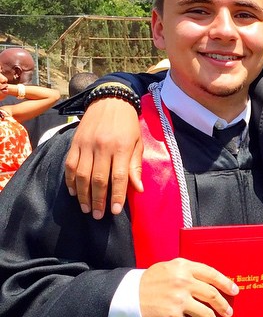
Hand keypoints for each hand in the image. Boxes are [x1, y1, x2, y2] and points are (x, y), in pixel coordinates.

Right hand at [65, 98, 142, 218]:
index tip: (115, 211)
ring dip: (83, 194)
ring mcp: (86, 145)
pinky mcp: (75, 143)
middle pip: (98, 179)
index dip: (117, 196)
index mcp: (121, 148)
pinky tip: (74, 192)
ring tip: (86, 208)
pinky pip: (70, 165)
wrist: (110, 100)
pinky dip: (70, 180)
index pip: (119, 177)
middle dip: (98, 200)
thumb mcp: (137, 143)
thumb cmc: (128, 124)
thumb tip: (138, 189)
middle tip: (98, 215)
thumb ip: (135, 166)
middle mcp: (102, 147)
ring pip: (81, 174)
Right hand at [140, 258, 239, 316]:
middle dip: (223, 305)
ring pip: (205, 313)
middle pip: (212, 294)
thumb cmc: (149, 281)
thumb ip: (187, 271)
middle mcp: (183, 282)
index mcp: (183, 267)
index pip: (211, 274)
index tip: (233, 290)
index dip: (225, 283)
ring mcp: (179, 299)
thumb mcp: (169, 267)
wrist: (128, 296)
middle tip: (228, 312)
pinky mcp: (172, 316)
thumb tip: (208, 282)